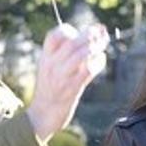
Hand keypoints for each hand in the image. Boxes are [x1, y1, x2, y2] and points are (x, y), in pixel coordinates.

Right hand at [26, 23, 110, 139]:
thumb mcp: (49, 69)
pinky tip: (101, 59)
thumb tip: (83, 38)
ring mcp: (62, 77)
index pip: (53, 36)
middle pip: (71, 42)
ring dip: (95, 46)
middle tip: (100, 30)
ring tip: (103, 43)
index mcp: (45, 58)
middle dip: (88, 34)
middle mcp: (52, 66)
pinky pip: (88, 71)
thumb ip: (61, 55)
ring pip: (80, 55)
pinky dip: (98, 62)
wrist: (43, 115)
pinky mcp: (72, 89)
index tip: (77, 31)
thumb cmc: (50, 90)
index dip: (67, 30)